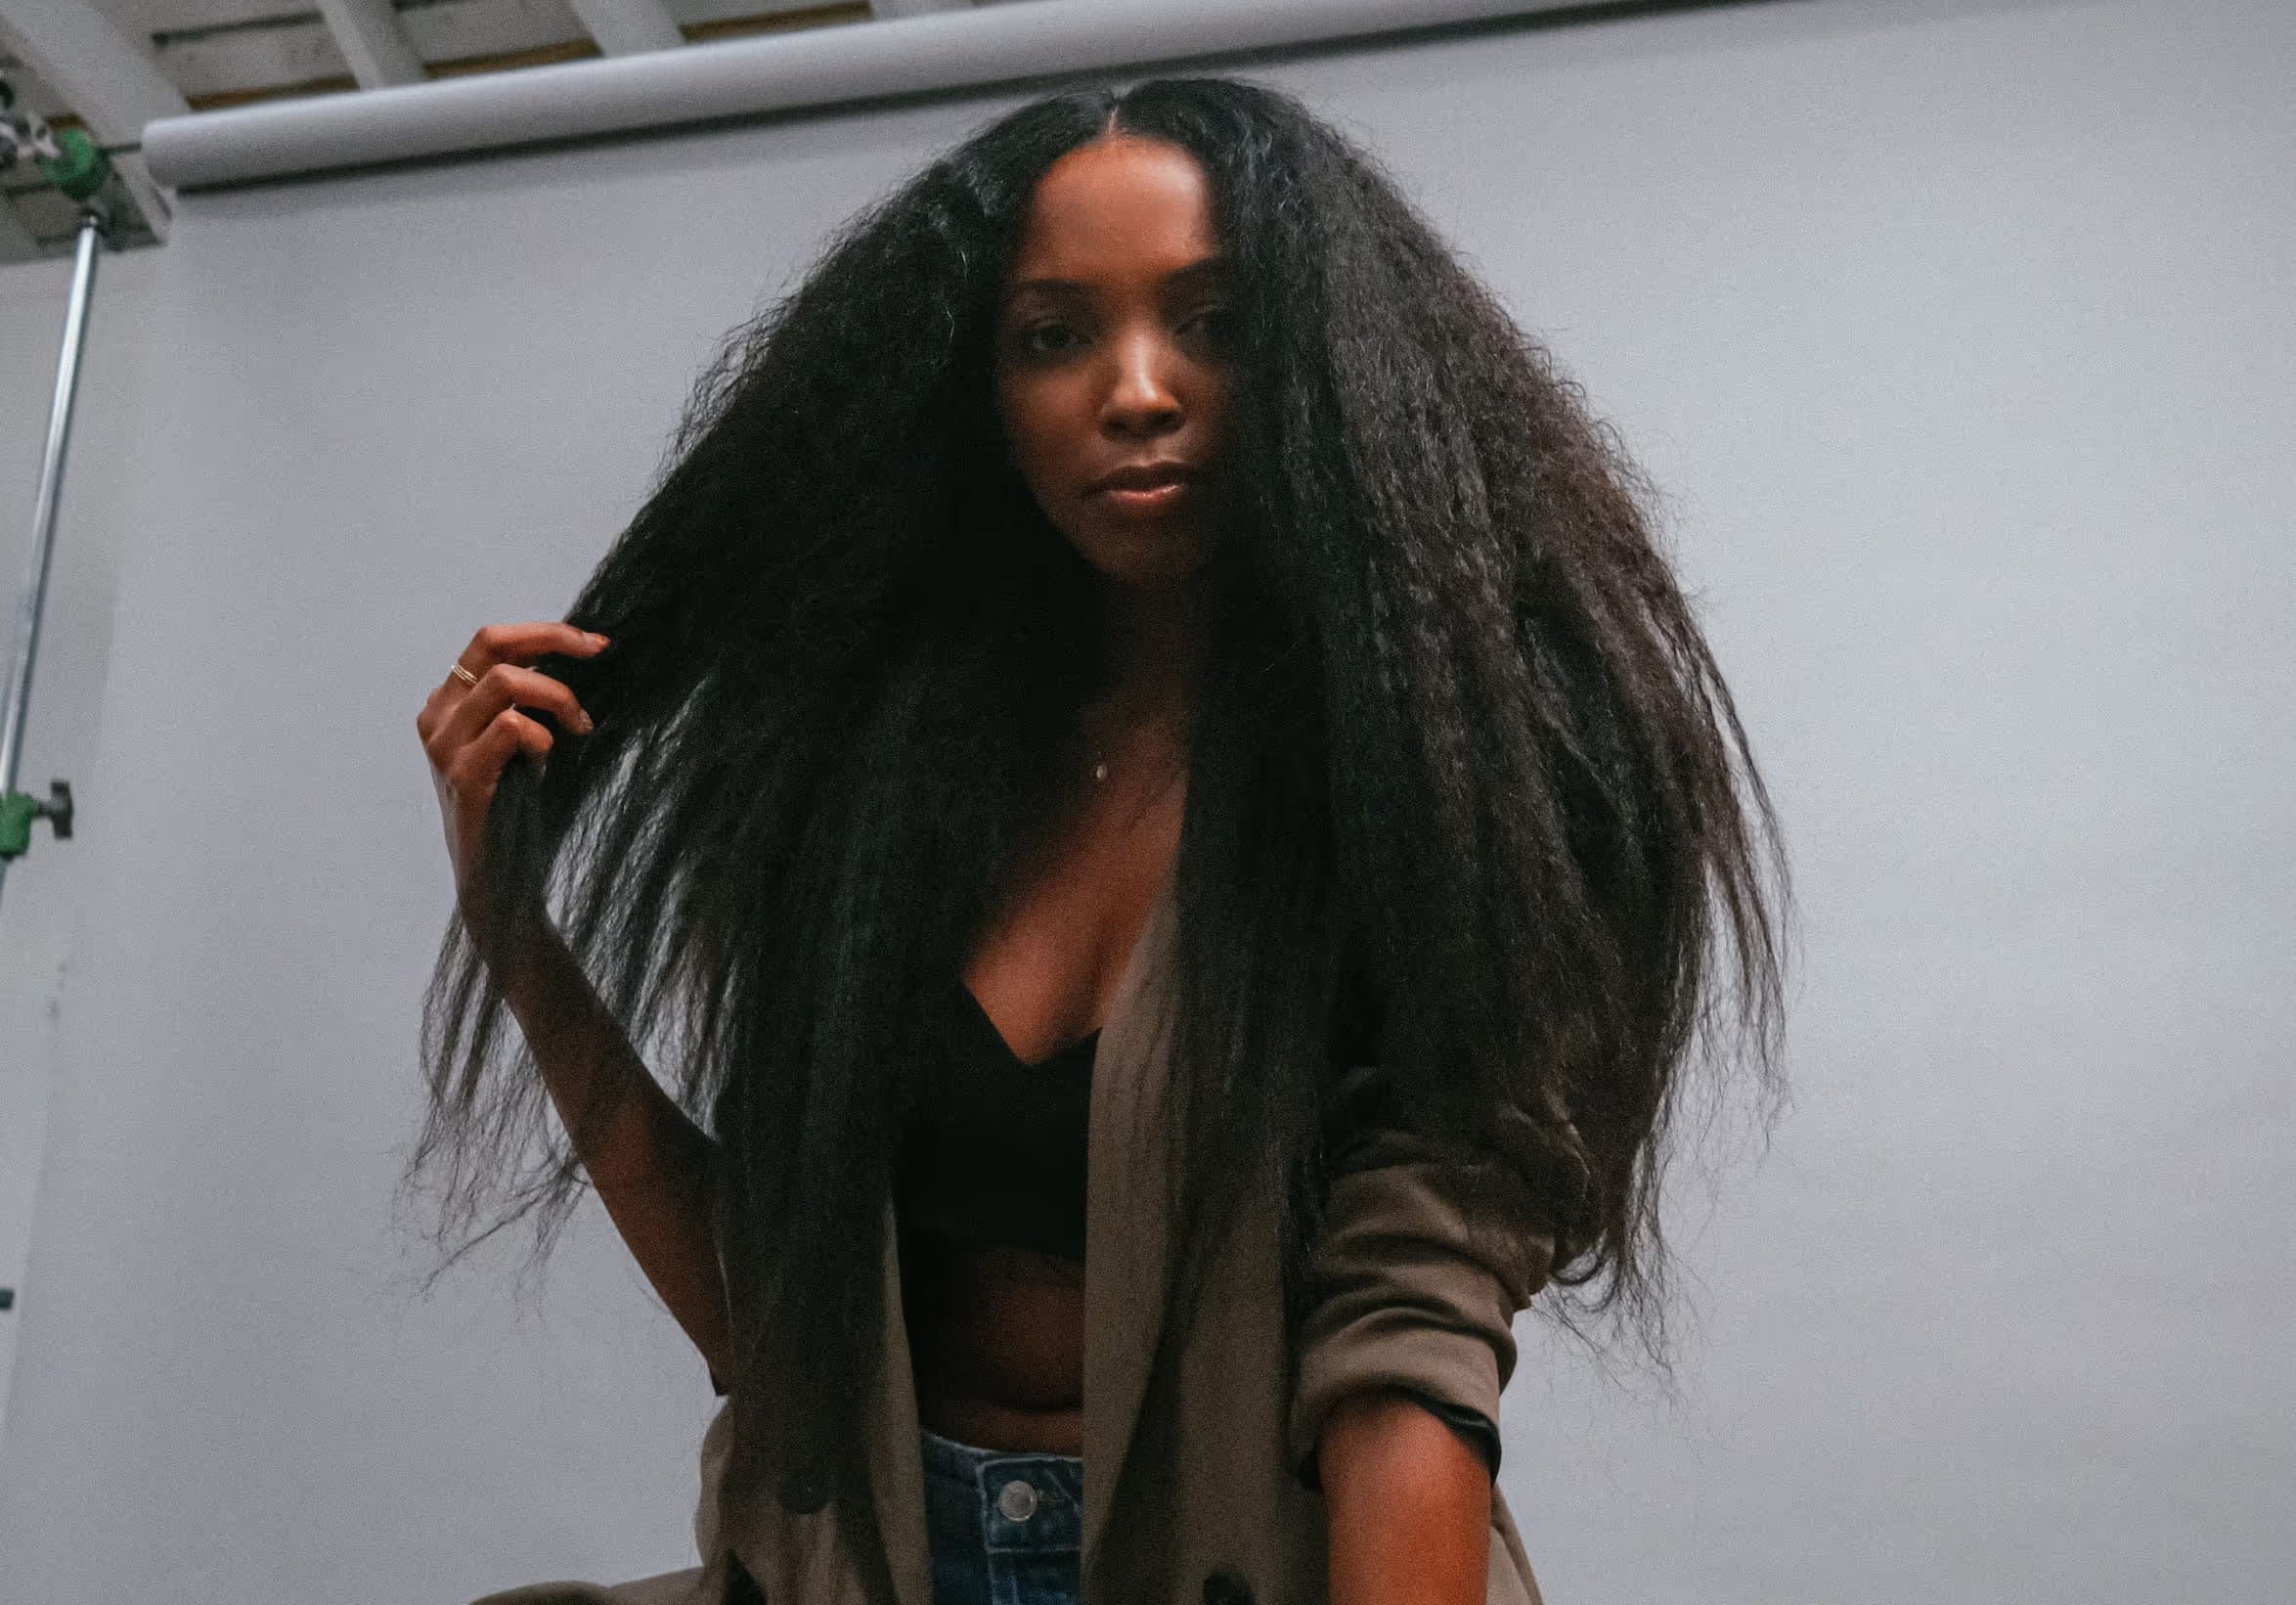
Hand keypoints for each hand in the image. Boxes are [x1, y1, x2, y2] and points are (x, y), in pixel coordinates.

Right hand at [415, 621, 606, 926]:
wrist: (498, 876)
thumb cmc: (517, 807)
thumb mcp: (523, 741)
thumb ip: (531, 699)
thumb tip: (578, 650)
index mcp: (449, 700)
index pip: (493, 640)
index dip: (547, 633)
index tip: (596, 643)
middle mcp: (437, 714)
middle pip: (491, 642)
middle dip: (553, 640)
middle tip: (598, 656)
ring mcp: (443, 743)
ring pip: (506, 680)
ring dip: (558, 697)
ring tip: (578, 728)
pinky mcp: (461, 774)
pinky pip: (511, 726)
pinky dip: (543, 735)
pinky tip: (548, 760)